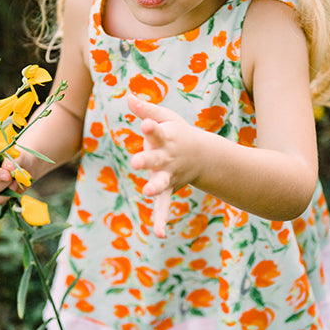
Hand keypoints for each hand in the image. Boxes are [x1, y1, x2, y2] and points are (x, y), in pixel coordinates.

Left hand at [127, 93, 196, 237]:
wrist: (202, 155)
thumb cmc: (177, 132)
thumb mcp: (165, 117)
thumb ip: (146, 109)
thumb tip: (128, 96)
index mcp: (167, 137)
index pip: (156, 130)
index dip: (150, 126)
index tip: (144, 123)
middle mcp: (168, 157)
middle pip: (157, 158)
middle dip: (147, 160)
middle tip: (136, 161)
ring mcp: (169, 174)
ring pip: (161, 183)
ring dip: (155, 188)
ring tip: (147, 193)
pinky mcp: (168, 189)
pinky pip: (165, 206)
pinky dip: (161, 219)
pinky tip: (159, 234)